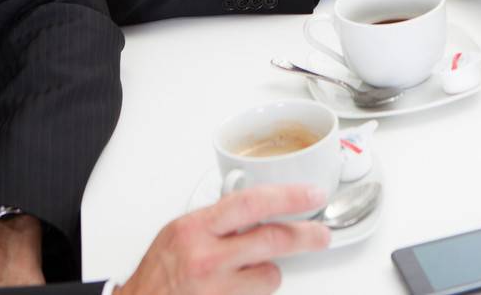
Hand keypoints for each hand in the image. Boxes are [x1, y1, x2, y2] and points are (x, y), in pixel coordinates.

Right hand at [116, 184, 329, 294]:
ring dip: (270, 272)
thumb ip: (218, 219)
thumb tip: (259, 206)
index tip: (312, 194)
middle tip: (322, 234)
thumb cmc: (159, 271)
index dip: (288, 197)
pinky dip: (254, 290)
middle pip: (272, 240)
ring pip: (270, 275)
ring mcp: (216, 288)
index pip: (252, 203)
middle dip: (305, 235)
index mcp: (197, 228)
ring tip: (252, 270)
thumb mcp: (181, 231)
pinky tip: (237, 287)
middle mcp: (207, 258)